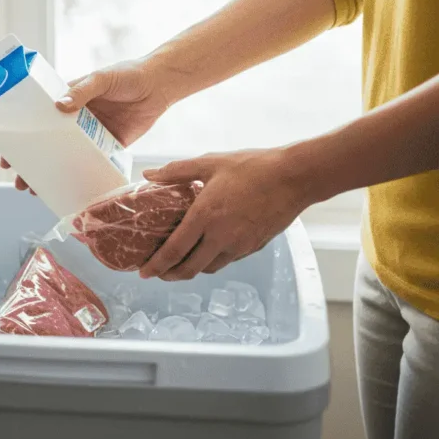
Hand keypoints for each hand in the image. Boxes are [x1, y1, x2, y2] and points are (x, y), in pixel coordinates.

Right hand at [1, 60, 175, 190]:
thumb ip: (82, 91)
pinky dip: (79, 177)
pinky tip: (69, 189)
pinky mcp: (109, 146)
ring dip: (51, 173)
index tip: (6, 154)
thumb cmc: (128, 74)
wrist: (161, 84)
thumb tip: (59, 106)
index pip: (35, 119)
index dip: (19, 136)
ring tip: (37, 190)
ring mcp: (90, 134)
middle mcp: (74, 119)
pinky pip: (90, 164)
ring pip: (65, 157)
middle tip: (19, 181)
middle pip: (46, 144)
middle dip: (30, 163)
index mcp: (67, 99)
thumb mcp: (101, 78)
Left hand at [138, 148, 314, 280]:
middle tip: (158, 273)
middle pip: (190, 268)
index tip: (143, 272)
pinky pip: (227, 260)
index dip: (156, 265)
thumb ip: (176, 171)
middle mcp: (221, 237)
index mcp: (205, 217)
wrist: (295, 177)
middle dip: (170, 275)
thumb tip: (149, 174)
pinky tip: (208, 251)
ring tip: (180, 263)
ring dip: (192, 270)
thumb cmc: (253, 167)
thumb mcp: (210, 163)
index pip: (174, 251)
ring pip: (209, 267)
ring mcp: (239, 245)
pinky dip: (212, 261)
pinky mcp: (254, 247)